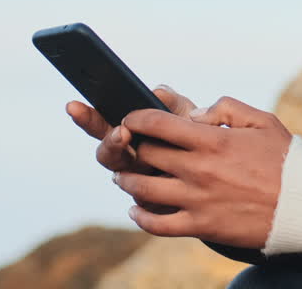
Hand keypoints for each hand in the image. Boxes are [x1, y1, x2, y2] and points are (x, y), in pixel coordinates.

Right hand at [67, 85, 197, 213]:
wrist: (227, 170)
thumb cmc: (202, 136)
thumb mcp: (188, 114)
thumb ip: (171, 102)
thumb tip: (156, 91)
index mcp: (133, 136)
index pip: (102, 126)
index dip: (86, 117)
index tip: (74, 106)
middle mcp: (131, 161)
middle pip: (107, 154)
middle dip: (109, 142)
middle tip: (121, 131)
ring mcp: (142, 185)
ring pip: (123, 177)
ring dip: (126, 161)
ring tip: (132, 144)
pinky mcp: (157, 208)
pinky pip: (146, 203)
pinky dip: (149, 194)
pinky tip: (155, 184)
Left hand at [112, 96, 292, 248]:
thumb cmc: (286, 161)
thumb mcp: (263, 121)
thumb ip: (228, 108)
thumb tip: (196, 114)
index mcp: (213, 140)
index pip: (159, 124)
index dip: (136, 118)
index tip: (131, 118)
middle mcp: (200, 169)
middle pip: (147, 155)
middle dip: (132, 148)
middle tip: (128, 147)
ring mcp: (198, 200)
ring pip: (144, 190)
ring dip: (127, 180)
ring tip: (124, 176)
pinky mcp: (202, 226)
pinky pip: (158, 224)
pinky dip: (141, 217)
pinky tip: (136, 210)